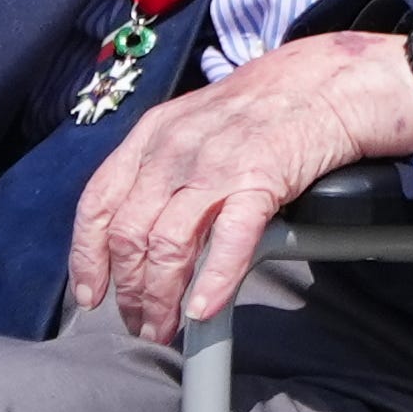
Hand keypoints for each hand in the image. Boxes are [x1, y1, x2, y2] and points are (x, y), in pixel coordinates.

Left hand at [66, 27, 412, 346]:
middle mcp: (173, 150)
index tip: (91, 295)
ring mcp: (215, 165)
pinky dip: (214, 280)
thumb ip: (161, 168)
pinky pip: (228, 240)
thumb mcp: (193, 125)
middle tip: (141, 324)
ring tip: (167, 328)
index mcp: (150, 136)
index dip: (87, 257)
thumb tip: (140, 229)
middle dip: (129, 291)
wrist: (325, 84)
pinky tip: (205, 308)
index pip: (98, 203)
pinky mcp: (260, 180)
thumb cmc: (262, 110)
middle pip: (129, 234)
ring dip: (161, 297)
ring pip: (167, 245)